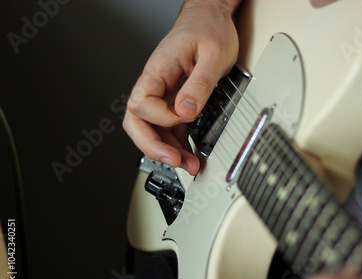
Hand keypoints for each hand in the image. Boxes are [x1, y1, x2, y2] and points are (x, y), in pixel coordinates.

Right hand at [123, 0, 239, 174]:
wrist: (211, 18)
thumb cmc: (209, 29)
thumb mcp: (213, 55)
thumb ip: (200, 84)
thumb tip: (186, 111)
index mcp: (158, 70)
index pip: (141, 103)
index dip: (160, 118)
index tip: (184, 118)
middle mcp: (156, 83)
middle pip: (136, 121)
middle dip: (152, 146)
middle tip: (173, 160)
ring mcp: (163, 94)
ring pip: (153, 129)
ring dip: (168, 150)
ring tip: (189, 165)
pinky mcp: (174, 100)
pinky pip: (169, 126)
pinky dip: (178, 142)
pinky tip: (189, 153)